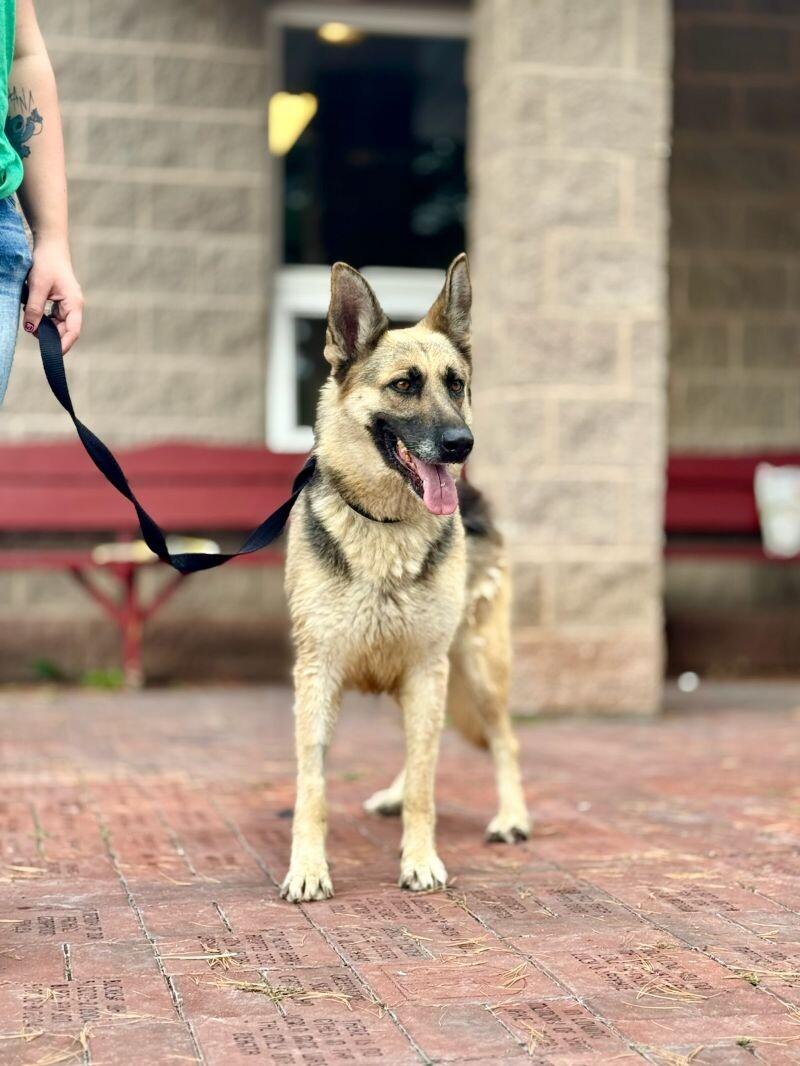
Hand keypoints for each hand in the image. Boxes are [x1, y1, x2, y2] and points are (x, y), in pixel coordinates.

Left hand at [24, 238, 82, 352]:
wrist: (50, 246)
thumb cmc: (47, 263)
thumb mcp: (37, 286)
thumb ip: (35, 309)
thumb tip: (30, 329)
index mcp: (74, 304)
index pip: (73, 331)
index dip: (64, 345)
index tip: (52, 354)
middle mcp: (73, 306)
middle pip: (64, 330)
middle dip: (49, 335)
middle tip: (31, 330)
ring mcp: (67, 304)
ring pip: (57, 324)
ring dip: (44, 326)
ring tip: (30, 316)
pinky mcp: (60, 301)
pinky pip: (53, 317)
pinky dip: (42, 318)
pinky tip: (33, 311)